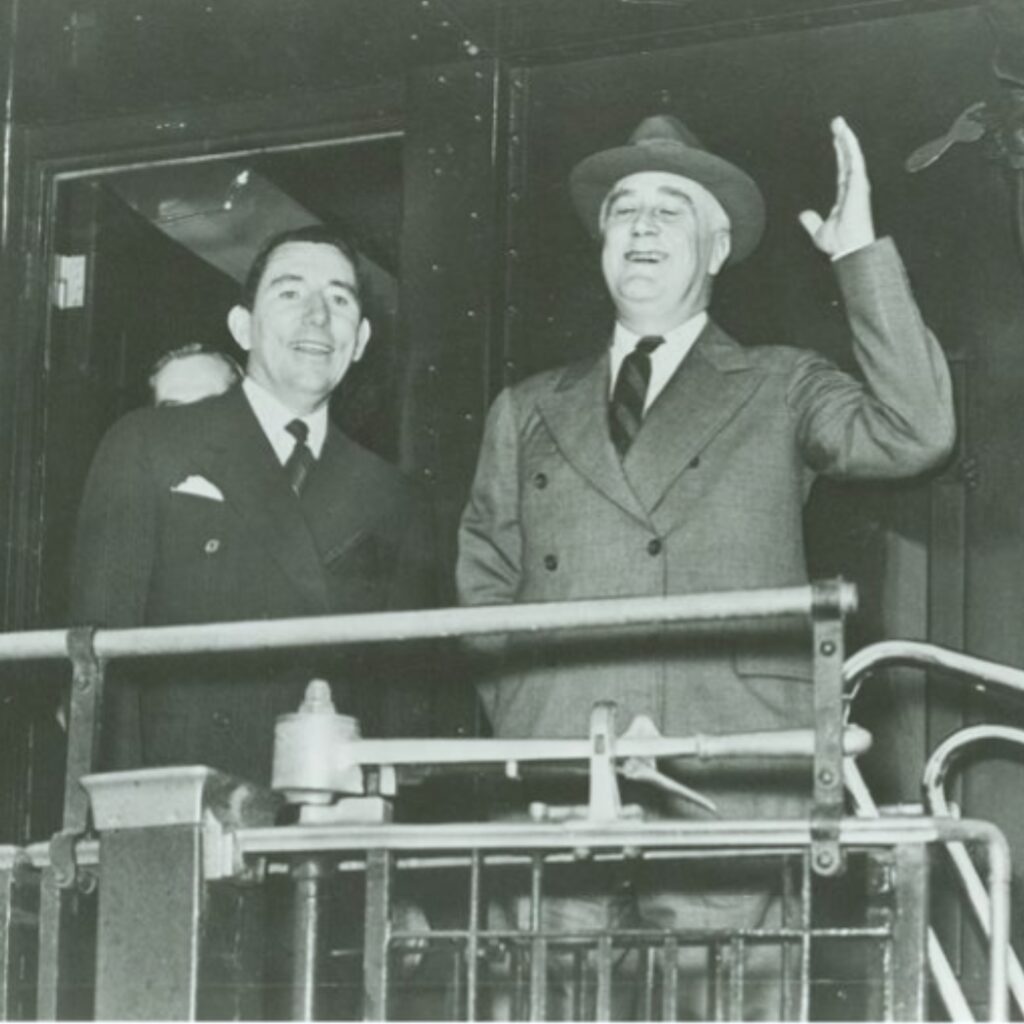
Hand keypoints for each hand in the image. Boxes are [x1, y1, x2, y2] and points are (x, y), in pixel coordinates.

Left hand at [799, 116, 875, 256]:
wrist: (847, 249)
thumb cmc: (838, 243)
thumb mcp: (818, 230)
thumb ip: (811, 221)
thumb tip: (803, 215)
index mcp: (846, 196)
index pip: (843, 169)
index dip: (840, 153)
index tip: (836, 139)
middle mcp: (854, 188)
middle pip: (848, 158)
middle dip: (843, 139)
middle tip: (837, 123)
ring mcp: (858, 185)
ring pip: (852, 155)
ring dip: (847, 138)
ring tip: (839, 122)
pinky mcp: (859, 184)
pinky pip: (855, 160)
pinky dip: (851, 147)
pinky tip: (846, 134)